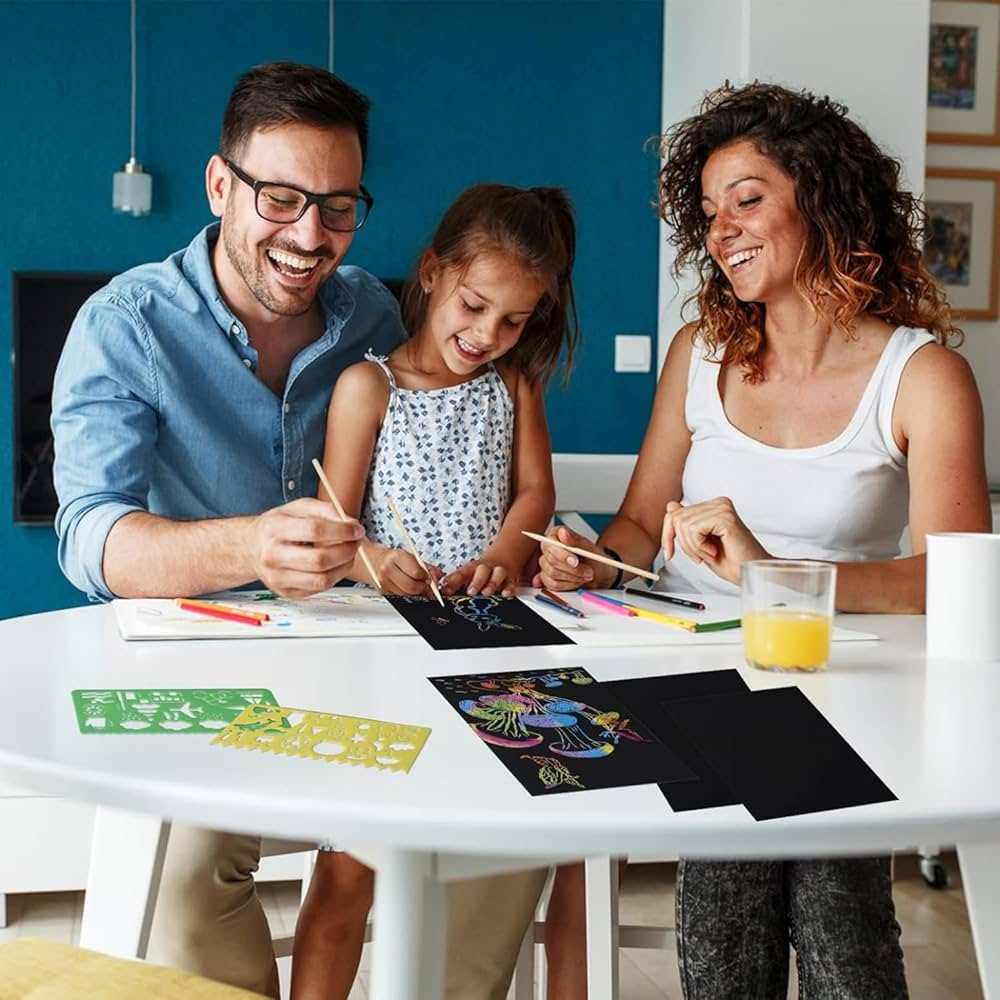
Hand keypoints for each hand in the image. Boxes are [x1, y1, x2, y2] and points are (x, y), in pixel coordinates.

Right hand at [246, 498, 364, 597]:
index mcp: (274, 529)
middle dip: (346, 551)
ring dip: (344, 567)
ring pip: (321, 580)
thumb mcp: (298, 508)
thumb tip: (352, 524)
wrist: (251, 547)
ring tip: (348, 554)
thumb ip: (326, 510)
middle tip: (356, 542)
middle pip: (319, 560)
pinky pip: (318, 589)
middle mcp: (272, 556)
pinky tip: (335, 565)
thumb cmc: (278, 525)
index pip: (314, 530)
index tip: (357, 529)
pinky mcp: (285, 592)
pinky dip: (334, 577)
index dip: (342, 530)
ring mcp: (277, 578)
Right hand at [373, 547, 442, 596]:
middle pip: (411, 586)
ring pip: (407, 594)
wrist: (374, 561)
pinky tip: (408, 588)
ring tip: (417, 586)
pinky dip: (408, 595)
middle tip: (426, 585)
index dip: (426, 577)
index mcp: (397, 556)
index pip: (416, 572)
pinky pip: (401, 597)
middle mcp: (388, 569)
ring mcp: (384, 581)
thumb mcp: (412, 557)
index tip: (429, 578)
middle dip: (422, 588)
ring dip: (416, 593)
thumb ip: (427, 567)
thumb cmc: (395, 558)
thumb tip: (437, 579)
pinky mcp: (383, 591)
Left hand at [441, 560, 515, 597]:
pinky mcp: (510, 580)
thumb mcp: (466, 576)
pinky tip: (505, 594)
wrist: (501, 560)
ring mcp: (498, 573)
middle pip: (482, 570)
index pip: (461, 573)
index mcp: (471, 568)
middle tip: (471, 592)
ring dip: (492, 583)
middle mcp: (485, 569)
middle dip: (476, 581)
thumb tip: (441, 592)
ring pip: (498, 573)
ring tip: (487, 593)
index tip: (446, 591)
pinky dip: (509, 588)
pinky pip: (511, 583)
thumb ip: (454, 583)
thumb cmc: (479, 573)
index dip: (453, 581)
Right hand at [530, 525, 617, 591]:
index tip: (576, 561)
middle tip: (588, 571)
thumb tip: (563, 532)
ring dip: (573, 577)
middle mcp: (548, 549)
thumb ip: (575, 539)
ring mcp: (546, 564)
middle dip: (572, 568)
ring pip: (553, 573)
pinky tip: (577, 581)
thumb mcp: (588, 547)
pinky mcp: (546, 579)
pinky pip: (552, 585)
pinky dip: (569, 585)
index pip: (550, 543)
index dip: (562, 554)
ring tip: (587, 575)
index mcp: (555, 535)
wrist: (598, 573)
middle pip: (551, 560)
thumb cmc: (592, 557)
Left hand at [660, 497, 769, 584]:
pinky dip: (700, 547)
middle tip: (701, 557)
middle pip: (676, 518)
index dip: (668, 535)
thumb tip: (671, 506)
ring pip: (684, 525)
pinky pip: (694, 530)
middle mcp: (718, 504)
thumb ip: (687, 525)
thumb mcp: (700, 544)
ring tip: (711, 554)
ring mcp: (722, 508)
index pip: (675, 513)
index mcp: (712, 507)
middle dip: (684, 545)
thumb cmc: (733, 562)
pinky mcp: (725, 517)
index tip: (670, 554)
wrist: (752, 573)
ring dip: (694, 548)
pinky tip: (715, 552)